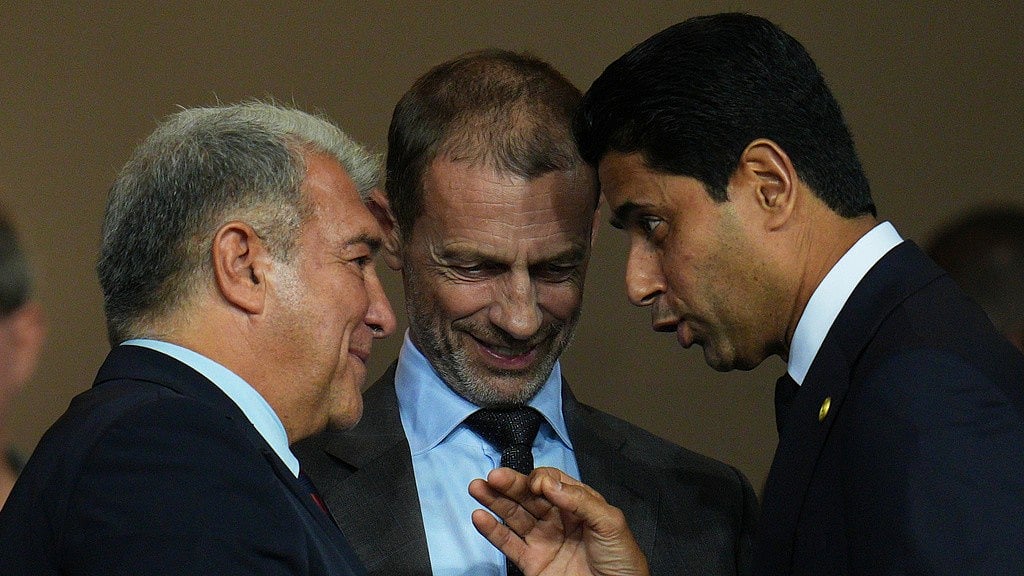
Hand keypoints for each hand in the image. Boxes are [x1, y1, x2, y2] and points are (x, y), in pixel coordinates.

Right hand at [469, 467, 648, 575]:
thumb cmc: (622, 559)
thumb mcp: (611, 523)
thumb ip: (580, 500)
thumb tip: (548, 483)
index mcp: (578, 504)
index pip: (551, 482)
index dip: (539, 479)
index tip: (534, 484)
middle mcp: (557, 519)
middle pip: (528, 496)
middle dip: (509, 484)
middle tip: (492, 476)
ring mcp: (543, 540)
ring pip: (513, 515)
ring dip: (494, 501)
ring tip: (476, 488)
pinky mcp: (532, 562)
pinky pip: (508, 544)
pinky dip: (492, 531)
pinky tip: (479, 517)